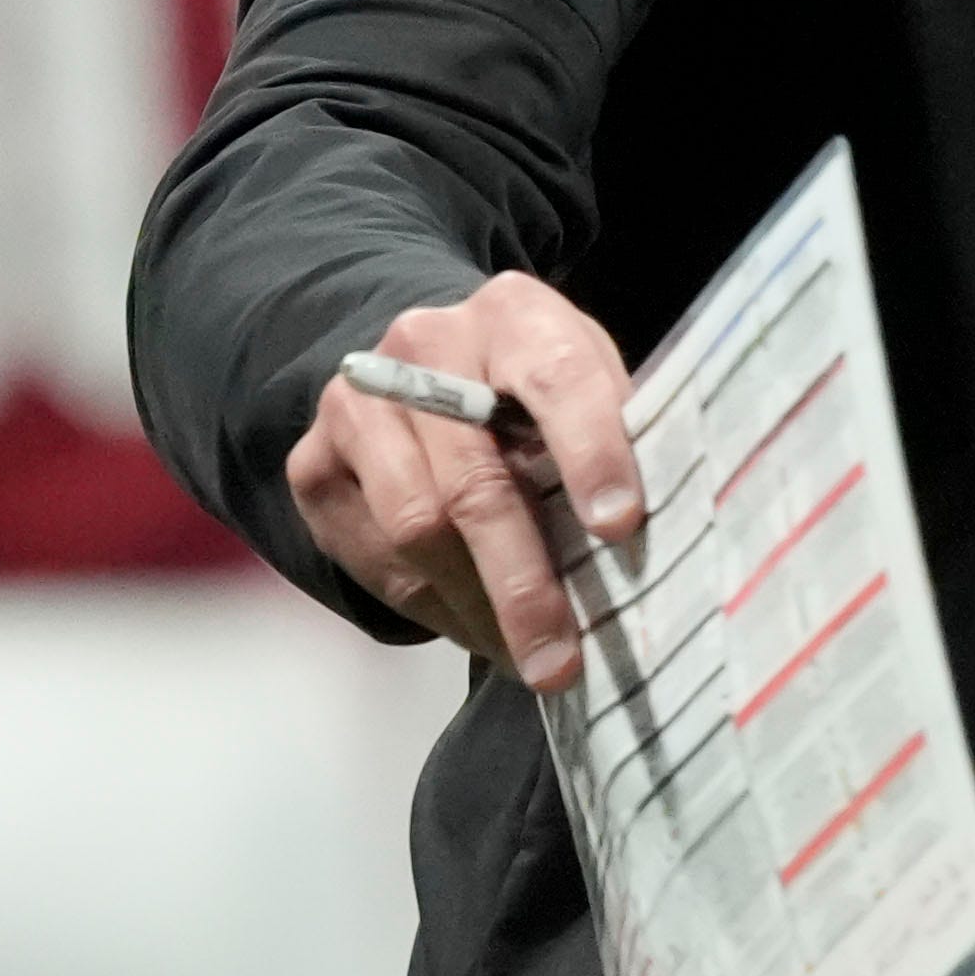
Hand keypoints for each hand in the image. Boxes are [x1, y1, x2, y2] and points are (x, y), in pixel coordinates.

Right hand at [284, 277, 642, 689]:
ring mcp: (356, 404)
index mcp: (515, 315)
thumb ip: (622, 436)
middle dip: (524, 583)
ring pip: (417, 529)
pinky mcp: (312, 461)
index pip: (559, 381)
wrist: (427, 365)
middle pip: (475, 480)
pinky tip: (482, 630)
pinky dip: (437, 608)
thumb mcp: (591, 382)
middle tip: (563, 660)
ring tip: (531, 658)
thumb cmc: (539, 388)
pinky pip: (375, 557)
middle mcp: (423, 347)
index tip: (621, 527)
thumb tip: (662, 543)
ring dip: (479, 610)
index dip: (592, 454)